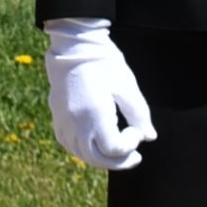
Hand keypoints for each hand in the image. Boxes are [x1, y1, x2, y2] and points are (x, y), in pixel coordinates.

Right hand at [44, 20, 155, 171]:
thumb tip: (149, 137)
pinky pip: (69, 144)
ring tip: (118, 153)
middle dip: (119, 162)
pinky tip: (96, 144)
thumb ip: (139, 114)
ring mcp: (64, 120)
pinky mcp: (57, 117)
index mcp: (95, 113)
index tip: (136, 130)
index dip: (129, 146)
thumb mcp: (127, 85)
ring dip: (102, 159)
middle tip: (136, 157)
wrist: (73, 45)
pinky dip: (84, 150)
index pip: (113, 148)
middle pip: (96, 158)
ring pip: (81, 154)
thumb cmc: (104, 62)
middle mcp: (76, 121)